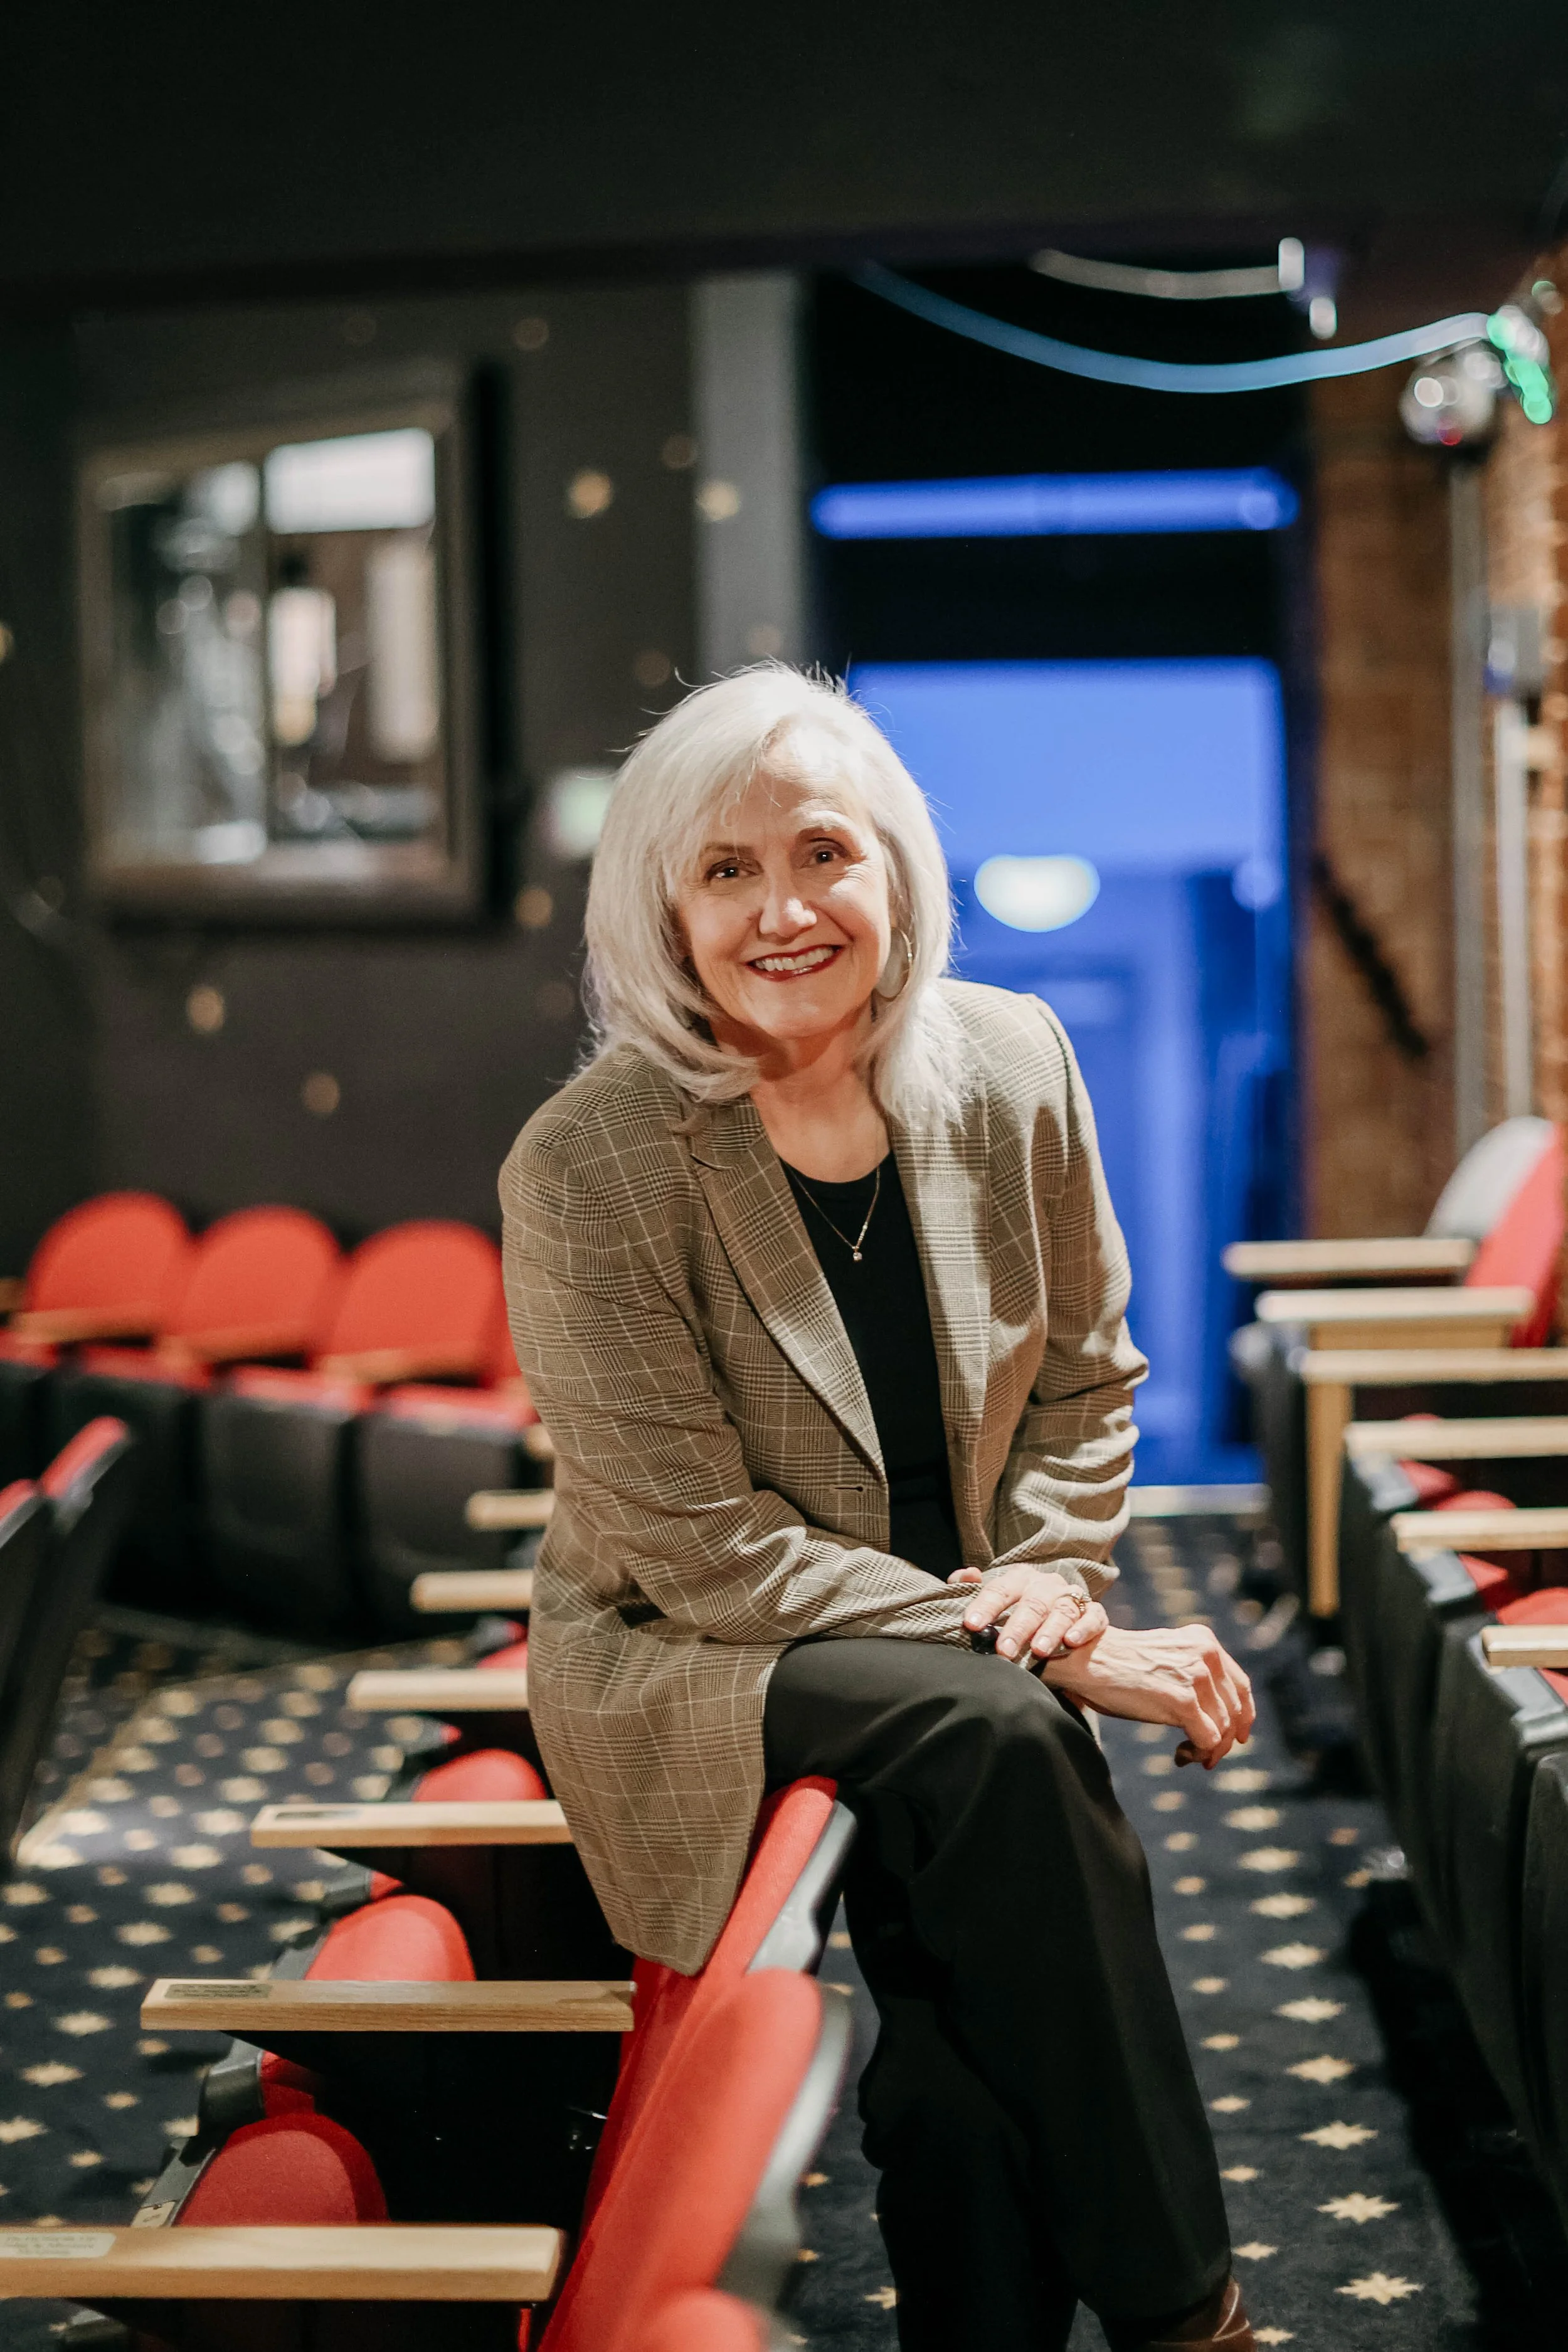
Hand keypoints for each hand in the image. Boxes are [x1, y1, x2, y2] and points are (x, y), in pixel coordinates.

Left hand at [948, 1564, 1108, 1663]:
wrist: (1062, 1627)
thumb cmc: (1020, 1613)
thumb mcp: (997, 1602)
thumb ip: (976, 1590)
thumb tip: (966, 1575)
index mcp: (1020, 1579)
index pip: (1000, 1589)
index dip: (985, 1606)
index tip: (971, 1625)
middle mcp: (1047, 1584)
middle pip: (1032, 1603)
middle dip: (1017, 1627)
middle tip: (1004, 1650)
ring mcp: (1072, 1597)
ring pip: (1062, 1610)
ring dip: (1050, 1630)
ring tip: (1038, 1650)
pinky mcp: (1095, 1613)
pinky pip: (1093, 1617)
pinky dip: (1083, 1628)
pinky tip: (1072, 1641)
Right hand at [1040, 1622, 1253, 1766]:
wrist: (1087, 1661)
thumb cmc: (1119, 1665)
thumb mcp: (1167, 1659)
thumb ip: (1195, 1674)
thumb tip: (1221, 1715)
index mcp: (1204, 1641)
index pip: (1241, 1685)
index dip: (1244, 1715)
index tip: (1238, 1736)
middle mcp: (1205, 1654)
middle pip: (1234, 1711)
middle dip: (1223, 1740)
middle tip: (1204, 1756)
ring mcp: (1195, 1677)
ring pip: (1223, 1728)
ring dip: (1209, 1749)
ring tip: (1187, 1755)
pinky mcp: (1182, 1701)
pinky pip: (1208, 1740)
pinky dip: (1198, 1753)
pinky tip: (1180, 1756)